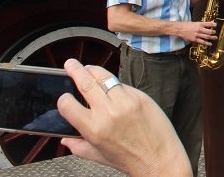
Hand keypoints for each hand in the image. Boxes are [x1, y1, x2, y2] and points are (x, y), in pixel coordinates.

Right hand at [58, 59, 190, 176]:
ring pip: (105, 77)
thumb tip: (64, 140)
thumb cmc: (130, 160)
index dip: (64, 99)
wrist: (160, 159)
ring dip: (95, 70)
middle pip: (86, 82)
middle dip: (75, 70)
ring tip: (89, 68)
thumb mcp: (98, 156)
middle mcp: (108, 113)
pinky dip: (115, 83)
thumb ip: (78, 147)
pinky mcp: (141, 96)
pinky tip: (113, 86)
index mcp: (93, 129)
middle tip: (71, 63)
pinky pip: (123, 85)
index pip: (67, 104)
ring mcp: (126, 102)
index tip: (65, 95)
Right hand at [178, 21, 216, 45]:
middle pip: (210, 31)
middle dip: (213, 32)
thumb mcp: (195, 23)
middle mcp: (199, 29)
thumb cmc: (186, 25)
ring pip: (207, 37)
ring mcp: (197, 35)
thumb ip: (201, 24)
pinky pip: (202, 42)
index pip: (209, 24)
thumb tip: (207, 25)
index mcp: (200, 24)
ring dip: (212, 37)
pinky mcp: (195, 39)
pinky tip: (210, 44)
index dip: (214, 25)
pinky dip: (207, 43)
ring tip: (215, 38)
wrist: (180, 29)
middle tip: (215, 32)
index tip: (216, 25)